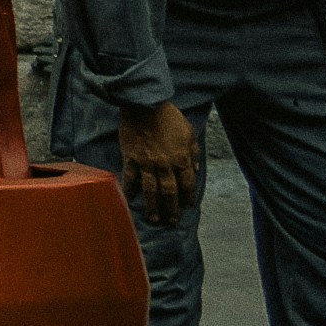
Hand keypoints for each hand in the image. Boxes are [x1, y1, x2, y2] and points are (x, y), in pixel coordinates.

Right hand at [115, 102, 202, 221]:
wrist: (144, 104)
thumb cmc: (169, 116)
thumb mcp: (189, 132)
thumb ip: (193, 153)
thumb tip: (196, 171)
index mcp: (181, 159)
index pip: (187, 184)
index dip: (188, 197)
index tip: (187, 206)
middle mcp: (165, 165)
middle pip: (169, 193)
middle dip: (171, 209)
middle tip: (171, 222)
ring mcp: (147, 163)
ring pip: (151, 191)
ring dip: (153, 207)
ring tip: (153, 218)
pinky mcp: (131, 158)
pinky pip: (131, 178)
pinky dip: (130, 189)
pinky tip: (129, 199)